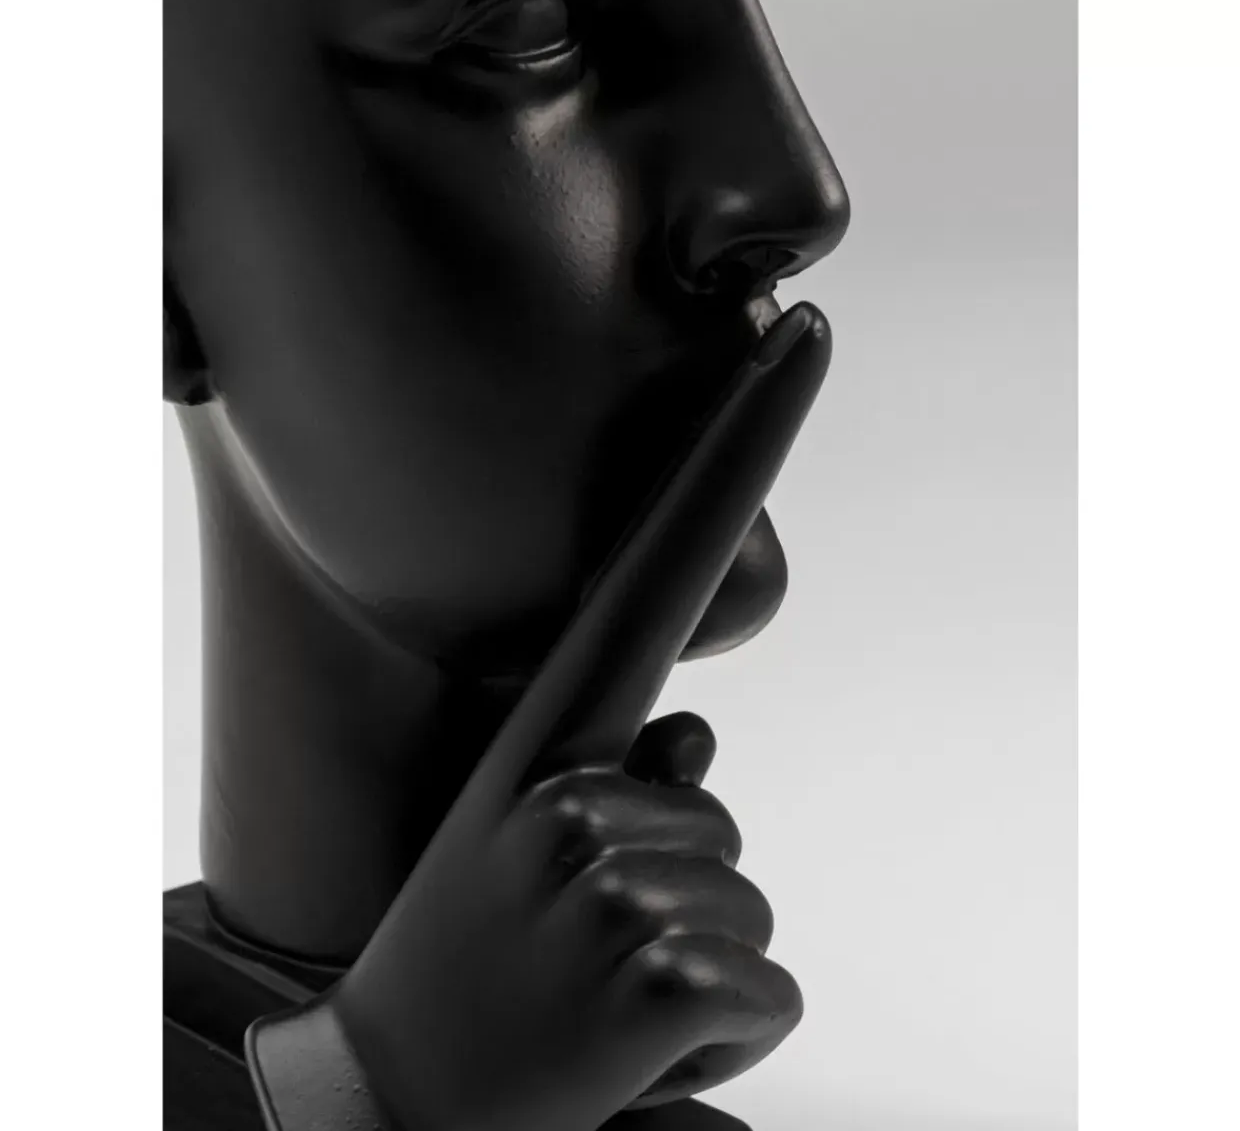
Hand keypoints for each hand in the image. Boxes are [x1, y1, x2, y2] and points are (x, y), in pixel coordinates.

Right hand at [246, 302, 831, 1130]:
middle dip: (677, 890)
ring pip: (749, 900)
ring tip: (587, 1001)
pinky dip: (720, 1042)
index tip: (805, 343)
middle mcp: (573, 784)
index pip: (658, 562)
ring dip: (695, 968)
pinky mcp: (657, 972)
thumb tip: (699, 738)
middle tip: (568, 949)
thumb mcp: (518, 845)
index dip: (738, 448)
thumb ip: (616, 775)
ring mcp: (609, 876)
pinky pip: (767, 995)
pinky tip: (623, 1055)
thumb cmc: (467, 966)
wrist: (390, 1109)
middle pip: (718, 807)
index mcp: (543, 739)